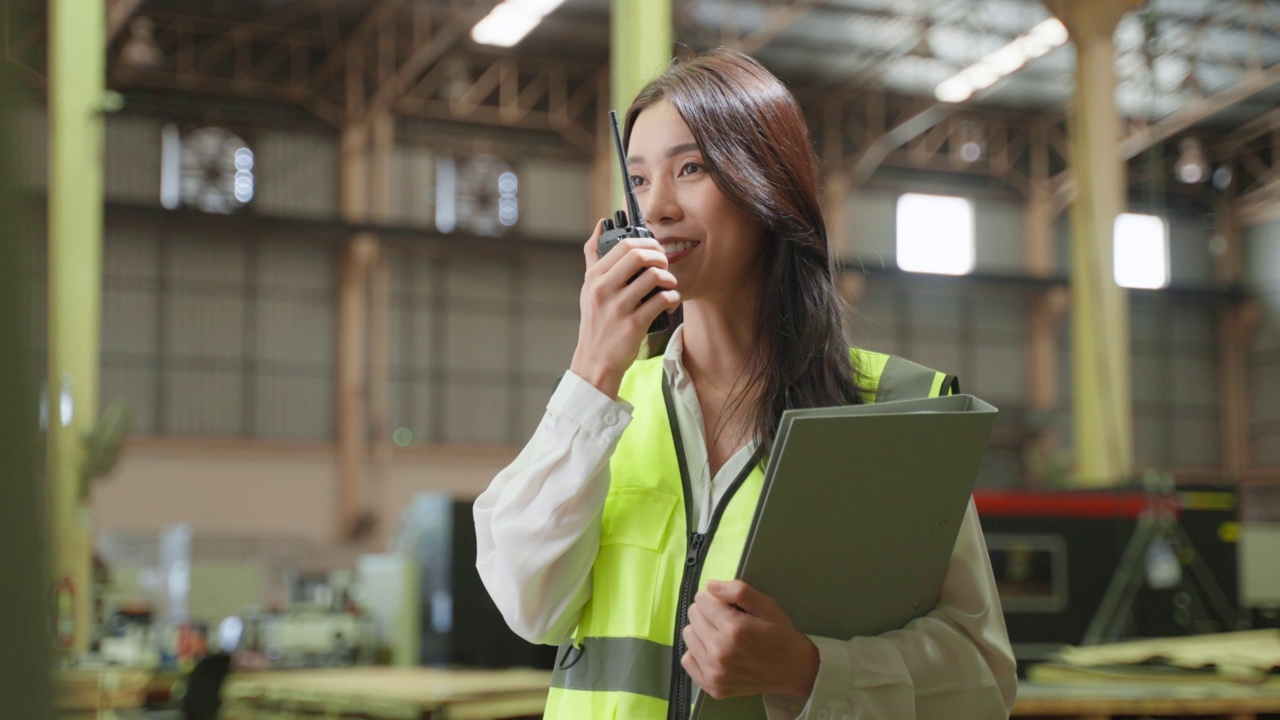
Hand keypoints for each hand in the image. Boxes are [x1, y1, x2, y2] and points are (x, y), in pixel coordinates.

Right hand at [569, 220, 679, 398]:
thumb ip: (593, 254)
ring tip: (669, 285)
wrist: (595, 359)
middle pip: (639, 256)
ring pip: (654, 277)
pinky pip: (662, 301)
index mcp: (595, 277)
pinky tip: (670, 302)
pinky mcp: (634, 325)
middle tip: (665, 265)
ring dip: (669, 278)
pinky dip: (672, 298)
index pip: (624, 245)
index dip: (647, 243)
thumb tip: (602, 224)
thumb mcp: (588, 286)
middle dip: (659, 256)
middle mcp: (604, 289)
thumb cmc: (596, 320)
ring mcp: (619, 307)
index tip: (655, 250)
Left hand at [681, 579, 819, 699]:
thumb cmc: (780, 635)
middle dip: (708, 612)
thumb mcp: (767, 605)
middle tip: (727, 620)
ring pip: (689, 635)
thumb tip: (710, 586)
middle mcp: (721, 652)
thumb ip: (738, 591)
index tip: (728, 605)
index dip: (715, 598)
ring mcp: (715, 672)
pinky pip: (687, 660)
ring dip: (702, 631)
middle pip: (693, 616)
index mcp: (734, 629)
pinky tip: (714, 651)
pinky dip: (697, 653)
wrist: (793, 671)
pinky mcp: (712, 686)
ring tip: (722, 635)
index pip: (702, 599)